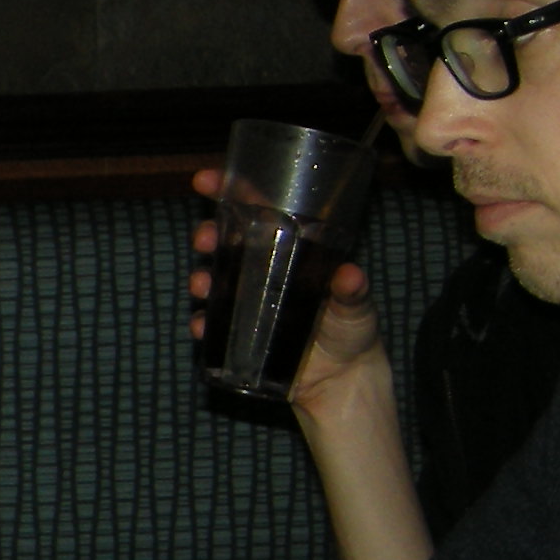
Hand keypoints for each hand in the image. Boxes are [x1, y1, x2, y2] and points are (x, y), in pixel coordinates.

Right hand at [186, 164, 389, 415]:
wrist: (342, 379)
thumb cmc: (353, 331)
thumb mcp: (357, 306)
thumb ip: (353, 292)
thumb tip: (349, 274)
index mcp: (292, 249)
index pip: (257, 210)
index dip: (229, 190)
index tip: (207, 180)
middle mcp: (264, 269)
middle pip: (226, 241)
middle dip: (207, 234)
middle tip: (204, 238)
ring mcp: (249, 300)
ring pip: (213, 279)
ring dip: (201, 278)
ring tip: (203, 284)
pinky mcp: (239, 332)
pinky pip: (212, 324)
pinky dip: (203, 323)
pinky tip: (203, 326)